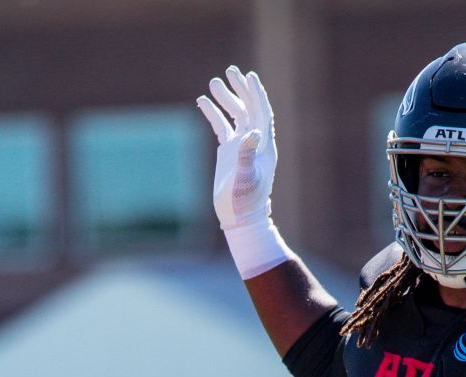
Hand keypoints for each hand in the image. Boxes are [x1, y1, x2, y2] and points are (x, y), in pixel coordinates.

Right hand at [197, 66, 277, 231]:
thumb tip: (253, 132)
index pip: (261, 112)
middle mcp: (254, 141)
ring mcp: (241, 145)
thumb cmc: (246, 200)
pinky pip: (221, 127)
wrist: (240, 216)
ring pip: (234, 115)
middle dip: (241, 89)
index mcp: (263, 145)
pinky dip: (213, 114)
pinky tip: (202, 102)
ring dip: (226, 99)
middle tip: (230, 71)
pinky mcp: (229, 152)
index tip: (249, 76)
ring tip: (213, 82)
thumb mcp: (247, 178)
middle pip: (249, 108)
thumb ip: (249, 155)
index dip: (256, 94)